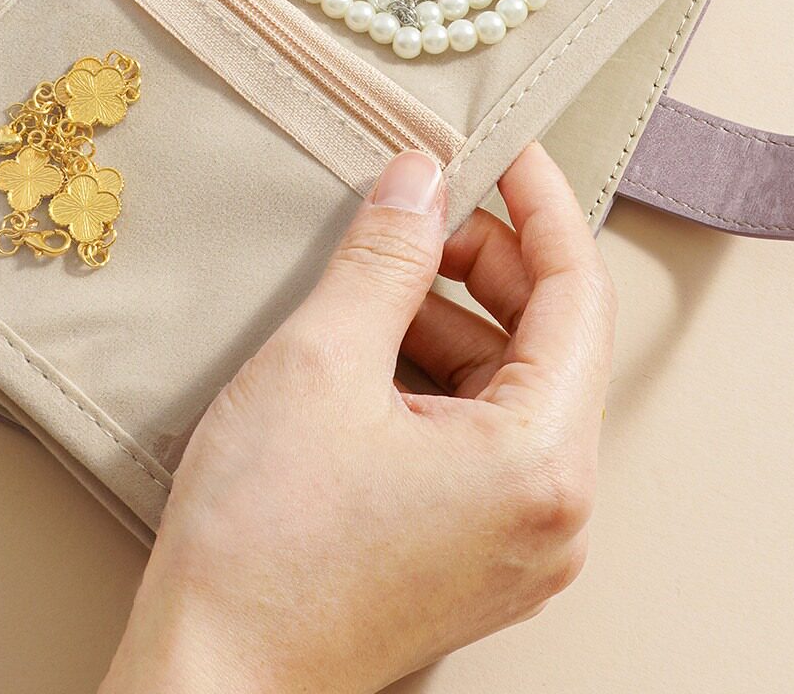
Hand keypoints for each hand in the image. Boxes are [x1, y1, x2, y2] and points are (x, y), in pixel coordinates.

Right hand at [101, 144, 615, 693]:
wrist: (215, 671)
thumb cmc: (262, 540)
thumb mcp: (321, 361)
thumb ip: (385, 257)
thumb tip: (421, 184)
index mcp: (540, 462)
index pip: (577, 296)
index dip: (541, 208)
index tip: (506, 152)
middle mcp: (554, 511)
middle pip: (549, 342)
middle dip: (485, 262)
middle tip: (417, 212)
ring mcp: (518, 542)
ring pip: (511, 389)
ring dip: (452, 318)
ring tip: (374, 283)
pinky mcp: (474, 554)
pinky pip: (483, 438)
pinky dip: (437, 378)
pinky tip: (370, 349)